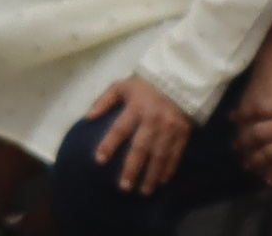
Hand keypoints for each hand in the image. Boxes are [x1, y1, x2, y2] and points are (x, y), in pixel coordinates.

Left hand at [83, 80, 197, 193]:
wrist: (179, 79)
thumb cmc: (145, 85)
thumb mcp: (122, 86)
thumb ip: (104, 101)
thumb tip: (88, 118)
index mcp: (136, 107)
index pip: (120, 129)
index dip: (109, 144)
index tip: (99, 160)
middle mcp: (153, 120)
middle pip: (141, 148)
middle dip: (132, 168)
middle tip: (124, 187)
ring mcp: (170, 128)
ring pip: (160, 156)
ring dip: (151, 175)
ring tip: (144, 191)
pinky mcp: (183, 133)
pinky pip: (176, 155)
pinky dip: (169, 169)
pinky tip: (162, 181)